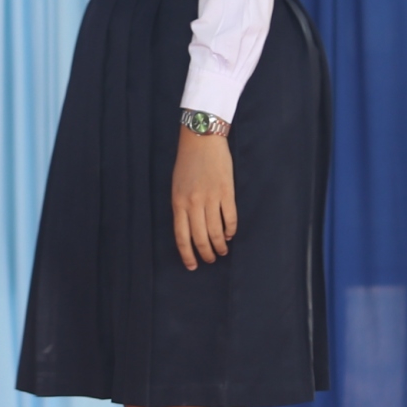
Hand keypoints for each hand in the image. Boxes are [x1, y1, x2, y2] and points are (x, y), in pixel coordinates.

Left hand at [171, 126, 235, 269]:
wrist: (202, 141)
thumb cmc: (187, 164)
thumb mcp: (176, 187)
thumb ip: (181, 208)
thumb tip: (190, 229)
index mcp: (178, 203)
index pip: (182, 237)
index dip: (187, 255)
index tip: (192, 266)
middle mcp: (193, 203)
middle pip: (200, 238)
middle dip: (206, 253)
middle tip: (210, 260)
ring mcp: (211, 198)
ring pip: (216, 231)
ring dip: (219, 245)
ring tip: (222, 250)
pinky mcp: (227, 192)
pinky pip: (230, 218)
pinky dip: (230, 230)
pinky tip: (229, 234)